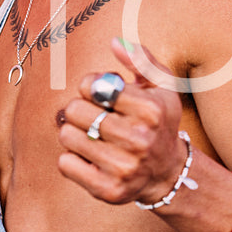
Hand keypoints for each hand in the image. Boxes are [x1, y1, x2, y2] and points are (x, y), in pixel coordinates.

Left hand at [56, 37, 189, 206]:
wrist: (166, 172)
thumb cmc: (158, 122)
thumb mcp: (161, 86)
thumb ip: (141, 60)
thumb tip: (115, 42)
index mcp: (151, 110)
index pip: (92, 85)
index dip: (90, 87)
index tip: (102, 96)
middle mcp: (139, 140)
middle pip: (75, 110)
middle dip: (80, 110)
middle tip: (94, 118)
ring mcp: (124, 167)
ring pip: (67, 136)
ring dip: (75, 134)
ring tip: (93, 138)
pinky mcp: (108, 190)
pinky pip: (65, 164)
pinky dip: (71, 159)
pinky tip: (90, 158)